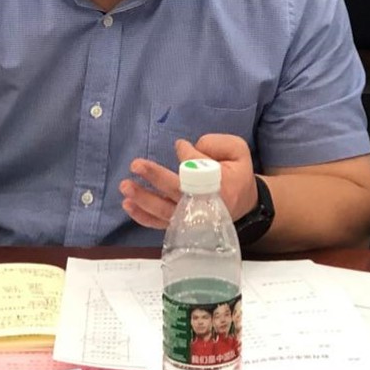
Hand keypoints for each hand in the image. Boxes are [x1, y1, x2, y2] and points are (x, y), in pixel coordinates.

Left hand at [121, 134, 258, 229]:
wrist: (244, 203)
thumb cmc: (237, 173)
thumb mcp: (237, 151)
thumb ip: (214, 144)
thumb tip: (182, 148)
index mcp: (222, 187)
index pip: (200, 171)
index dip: (189, 158)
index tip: (181, 146)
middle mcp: (204, 207)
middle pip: (177, 192)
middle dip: (155, 178)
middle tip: (136, 165)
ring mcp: (191, 220)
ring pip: (164, 211)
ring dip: (143, 199)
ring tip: (125, 187)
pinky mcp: (181, 225)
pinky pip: (159, 223)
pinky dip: (143, 216)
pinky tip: (128, 205)